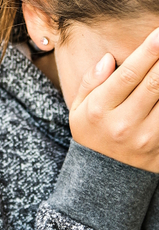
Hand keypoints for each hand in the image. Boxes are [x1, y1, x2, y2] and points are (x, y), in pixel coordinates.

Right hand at [70, 28, 158, 171]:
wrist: (104, 178)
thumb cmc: (92, 133)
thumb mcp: (79, 108)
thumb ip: (91, 81)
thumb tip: (109, 59)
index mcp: (100, 111)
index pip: (129, 74)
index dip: (148, 52)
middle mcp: (124, 125)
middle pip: (154, 84)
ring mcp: (146, 139)